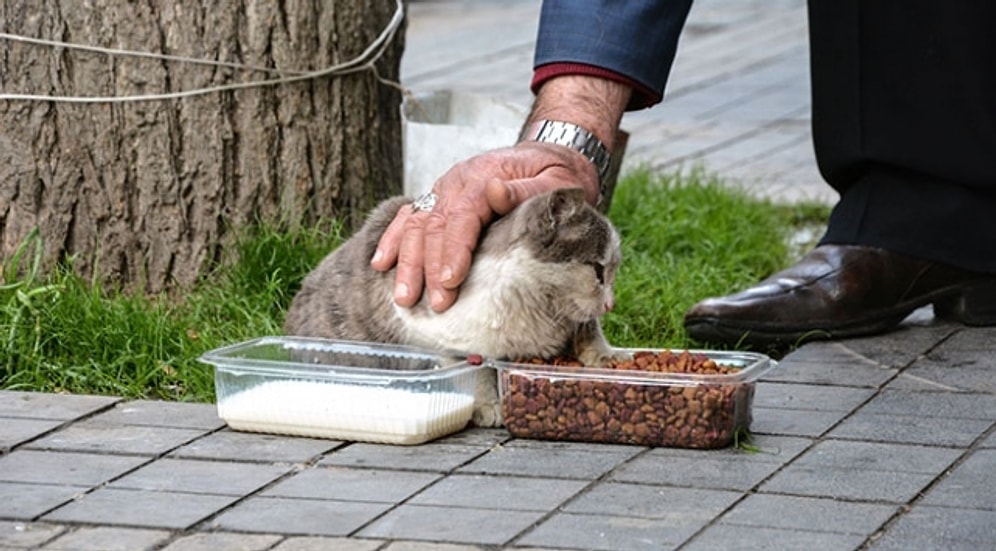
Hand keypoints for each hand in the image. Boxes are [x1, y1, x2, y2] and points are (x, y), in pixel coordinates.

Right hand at [370, 140, 600, 311]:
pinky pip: (408, 218)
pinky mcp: (438, 198)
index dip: (453, 251)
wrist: (549, 152)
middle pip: (433, 226)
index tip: (450, 281)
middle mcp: (457, 181)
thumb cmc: (555, 173)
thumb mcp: (554, 180)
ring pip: (414, 225)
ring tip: (403, 298)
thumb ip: (525, 190)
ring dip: (406, 263)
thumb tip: (495, 191)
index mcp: (483, 177)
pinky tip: (381, 264)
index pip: (462, 218)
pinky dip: (393, 240)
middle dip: (429, 269)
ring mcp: (443, 189)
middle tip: (435, 305)